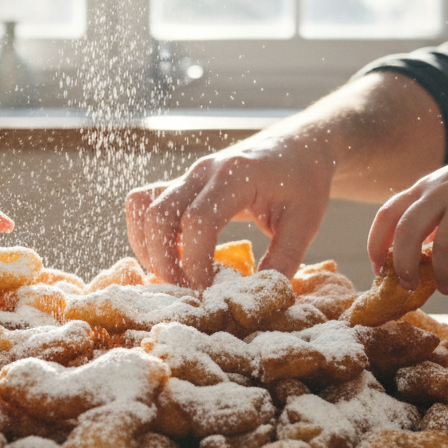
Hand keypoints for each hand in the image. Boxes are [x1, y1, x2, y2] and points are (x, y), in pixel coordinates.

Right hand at [126, 127, 333, 288]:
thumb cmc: (303, 183)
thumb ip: (283, 261)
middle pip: (160, 214)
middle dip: (164, 261)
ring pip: (143, 206)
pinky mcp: (181, 183)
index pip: (199, 220)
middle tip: (187, 292)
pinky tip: (167, 257)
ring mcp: (189, 174)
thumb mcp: (304, 224)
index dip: (195, 261)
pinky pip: (143, 203)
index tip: (206, 291)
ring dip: (148, 247)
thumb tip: (255, 299)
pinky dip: (144, 233)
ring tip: (173, 277)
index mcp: (238, 175)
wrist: (297, 147)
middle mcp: (205, 170)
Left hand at [367, 145, 447, 294]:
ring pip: (446, 242)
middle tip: (408, 287)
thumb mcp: (447, 193)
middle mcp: (443, 190)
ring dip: (443, 274)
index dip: (375, 244)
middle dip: (403, 264)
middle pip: (408, 230)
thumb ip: (428, 219)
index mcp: (425, 189)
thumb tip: (409, 261)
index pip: (387, 215)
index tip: (377, 271)